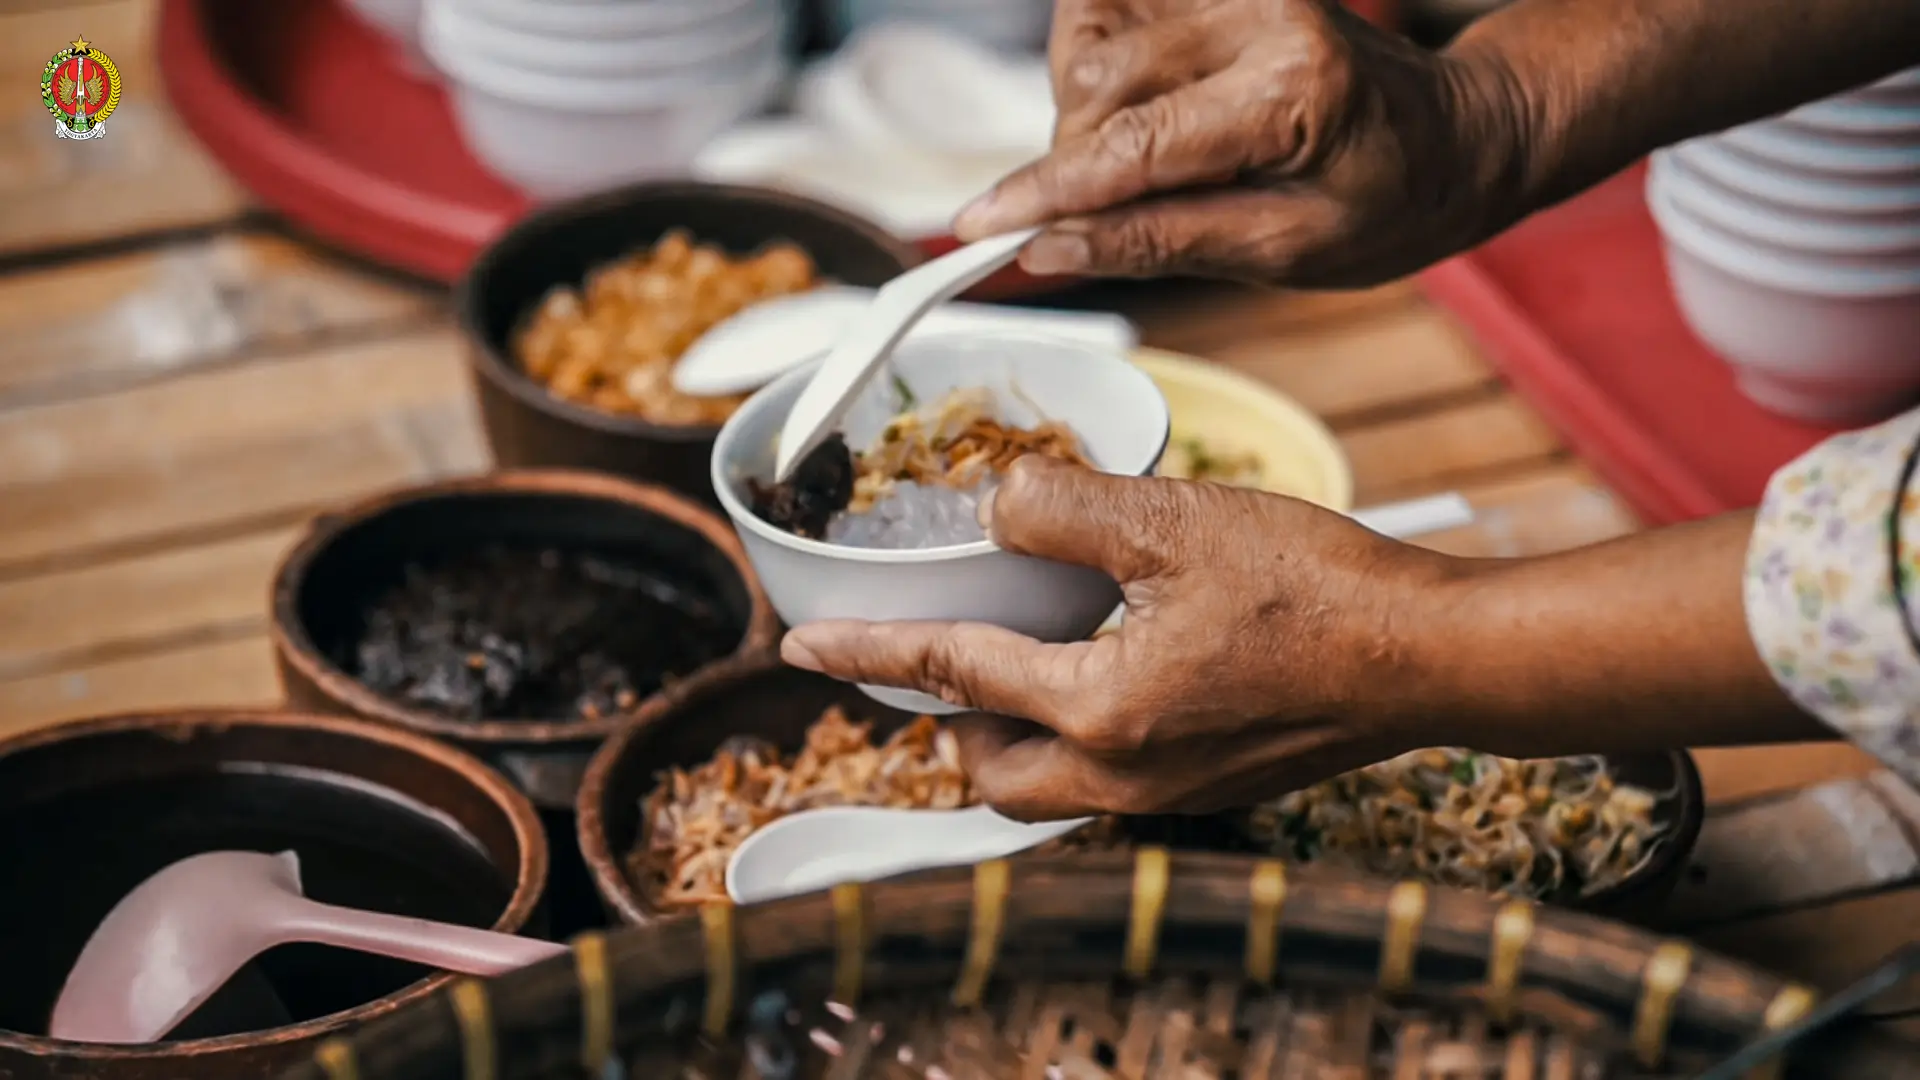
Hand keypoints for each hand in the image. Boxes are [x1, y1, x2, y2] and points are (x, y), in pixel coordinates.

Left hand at [779, 457, 1459, 819]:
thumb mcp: (1173, 520)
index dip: (868, 653)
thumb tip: (996, 508)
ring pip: (1045, 789)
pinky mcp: (1209, 789)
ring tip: (1012, 670)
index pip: (949, 676)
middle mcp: (1121, 774)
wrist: (1429, 656)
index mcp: (1098, 709)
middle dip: (943, 724)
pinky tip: (1102, 680)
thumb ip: (1061, 507)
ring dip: (1007, 739)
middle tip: (933, 664)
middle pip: (987, 772)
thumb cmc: (1316, 588)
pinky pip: (1102, 785)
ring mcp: (1169, 795)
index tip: (804, 648)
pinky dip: (1071, 744)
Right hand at [954, 0, 1518, 286]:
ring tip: (1147, 162)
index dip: (1045, 192)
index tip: (977, 229)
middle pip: (1096, 86)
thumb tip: (1051, 248)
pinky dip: (1103, 73)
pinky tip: (1148, 113)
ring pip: (1091, 49)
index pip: (1133, 146)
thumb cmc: (1389, 203)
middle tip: (1107, 216)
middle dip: (1074, 162)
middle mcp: (1261, 13)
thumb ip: (1163, 243)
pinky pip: (1109, 18)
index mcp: (1292, 92)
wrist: (1456, 133)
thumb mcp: (1287, 253)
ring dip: (1088, 116)